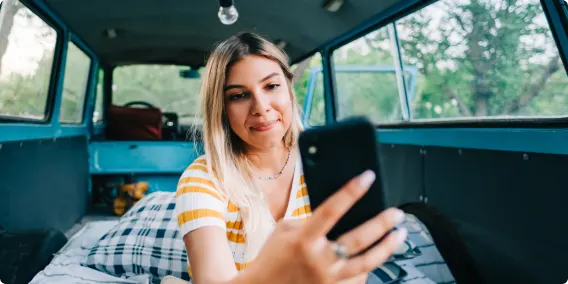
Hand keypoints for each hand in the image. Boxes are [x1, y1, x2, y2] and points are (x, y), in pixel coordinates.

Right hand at [235, 170, 406, 283]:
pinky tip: (379, 255)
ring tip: (400, 234)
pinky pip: (359, 279)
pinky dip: (371, 266)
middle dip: (382, 223)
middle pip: (359, 239)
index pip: (332, 209)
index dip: (352, 191)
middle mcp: (318, 260)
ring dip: (387, 247)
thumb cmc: (272, 257)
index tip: (368, 176)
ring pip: (367, 263)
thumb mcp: (285, 230)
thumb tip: (340, 210)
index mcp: (303, 239)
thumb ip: (310, 220)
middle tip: (397, 212)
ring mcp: (327, 279)